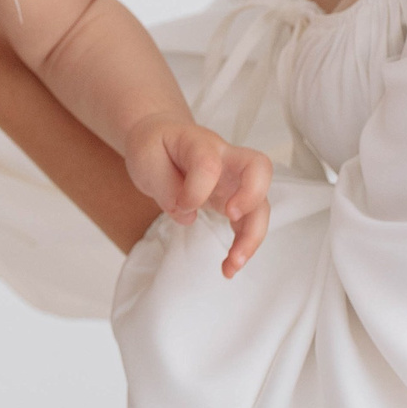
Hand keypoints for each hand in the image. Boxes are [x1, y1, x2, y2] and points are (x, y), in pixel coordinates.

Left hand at [125, 117, 272, 278]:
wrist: (162, 139)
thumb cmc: (155, 145)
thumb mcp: (145, 156)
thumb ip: (164, 184)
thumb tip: (187, 214)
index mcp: (201, 144)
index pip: (209, 164)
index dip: (195, 190)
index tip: (179, 204)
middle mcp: (226, 159)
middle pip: (259, 167)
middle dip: (252, 195)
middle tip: (231, 216)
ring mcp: (234, 182)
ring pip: (261, 204)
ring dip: (252, 236)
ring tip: (232, 265)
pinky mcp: (234, 201)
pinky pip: (250, 224)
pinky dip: (244, 247)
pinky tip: (229, 268)